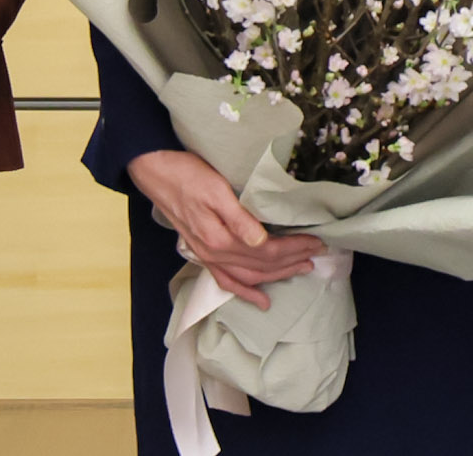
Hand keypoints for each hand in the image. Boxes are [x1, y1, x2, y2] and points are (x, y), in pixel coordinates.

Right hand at [126, 149, 324, 310]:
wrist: (155, 172)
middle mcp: (215, 253)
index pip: (267, 250)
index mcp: (220, 238)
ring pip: (248, 277)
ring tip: (300, 270)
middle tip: (317, 254)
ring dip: (276, 276)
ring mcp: (207, 257)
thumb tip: (262, 242)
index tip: (316, 241)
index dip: (293, 248)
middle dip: (291, 261)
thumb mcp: (215, 189)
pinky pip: (226, 281)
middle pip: (262, 266)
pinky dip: (244, 292)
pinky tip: (260, 299)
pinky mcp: (202, 253)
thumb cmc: (187, 174)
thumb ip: (238, 218)